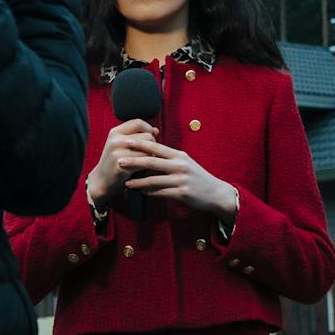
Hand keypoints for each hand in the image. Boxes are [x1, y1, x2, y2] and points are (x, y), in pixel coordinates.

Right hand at [86, 119, 159, 207]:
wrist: (101, 180)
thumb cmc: (116, 161)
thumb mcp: (123, 145)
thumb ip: (138, 136)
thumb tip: (156, 130)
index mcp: (115, 132)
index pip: (138, 122)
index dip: (148, 129)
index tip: (150, 139)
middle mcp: (115, 140)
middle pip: (147, 136)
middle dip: (153, 145)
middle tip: (149, 154)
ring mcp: (117, 153)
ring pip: (148, 150)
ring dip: (151, 157)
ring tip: (146, 161)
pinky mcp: (121, 166)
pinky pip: (143, 162)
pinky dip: (147, 166)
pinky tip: (143, 169)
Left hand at [118, 138, 237, 219]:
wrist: (215, 193)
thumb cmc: (197, 177)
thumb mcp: (185, 163)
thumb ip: (169, 158)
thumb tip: (150, 153)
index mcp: (179, 155)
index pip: (156, 147)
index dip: (140, 144)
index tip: (126, 141)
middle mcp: (180, 165)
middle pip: (152, 161)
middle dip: (133, 161)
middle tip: (118, 160)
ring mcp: (181, 180)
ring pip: (154, 180)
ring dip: (138, 182)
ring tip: (126, 182)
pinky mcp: (182, 193)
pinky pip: (161, 193)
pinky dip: (149, 193)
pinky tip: (141, 192)